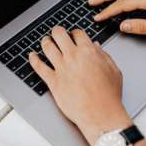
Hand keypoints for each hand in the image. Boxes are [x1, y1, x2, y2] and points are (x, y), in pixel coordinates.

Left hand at [28, 27, 131, 145]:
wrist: (100, 114)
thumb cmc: (108, 95)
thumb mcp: (113, 70)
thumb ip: (103, 56)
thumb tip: (96, 47)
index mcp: (89, 52)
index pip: (78, 33)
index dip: (75, 33)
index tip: (74, 35)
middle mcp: (73, 57)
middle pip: (59, 35)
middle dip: (57, 32)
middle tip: (56, 33)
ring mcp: (61, 69)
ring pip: (47, 47)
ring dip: (45, 41)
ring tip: (45, 41)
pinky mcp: (53, 82)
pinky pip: (39, 67)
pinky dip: (34, 59)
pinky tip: (32, 56)